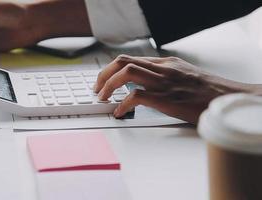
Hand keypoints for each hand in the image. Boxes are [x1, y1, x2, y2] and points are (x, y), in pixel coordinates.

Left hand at [95, 55, 261, 123]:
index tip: (103, 80)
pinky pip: (136, 97)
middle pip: (123, 61)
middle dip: (104, 73)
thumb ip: (164, 76)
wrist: (227, 98)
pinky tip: (119, 112)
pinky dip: (123, 104)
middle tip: (97, 88)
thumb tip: (143, 86)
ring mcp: (163, 82)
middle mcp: (162, 69)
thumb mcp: (183, 75)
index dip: (111, 69)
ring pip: (127, 73)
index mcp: (165, 63)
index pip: (130, 59)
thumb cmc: (206, 91)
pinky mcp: (167, 98)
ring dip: (109, 85)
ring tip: (102, 97)